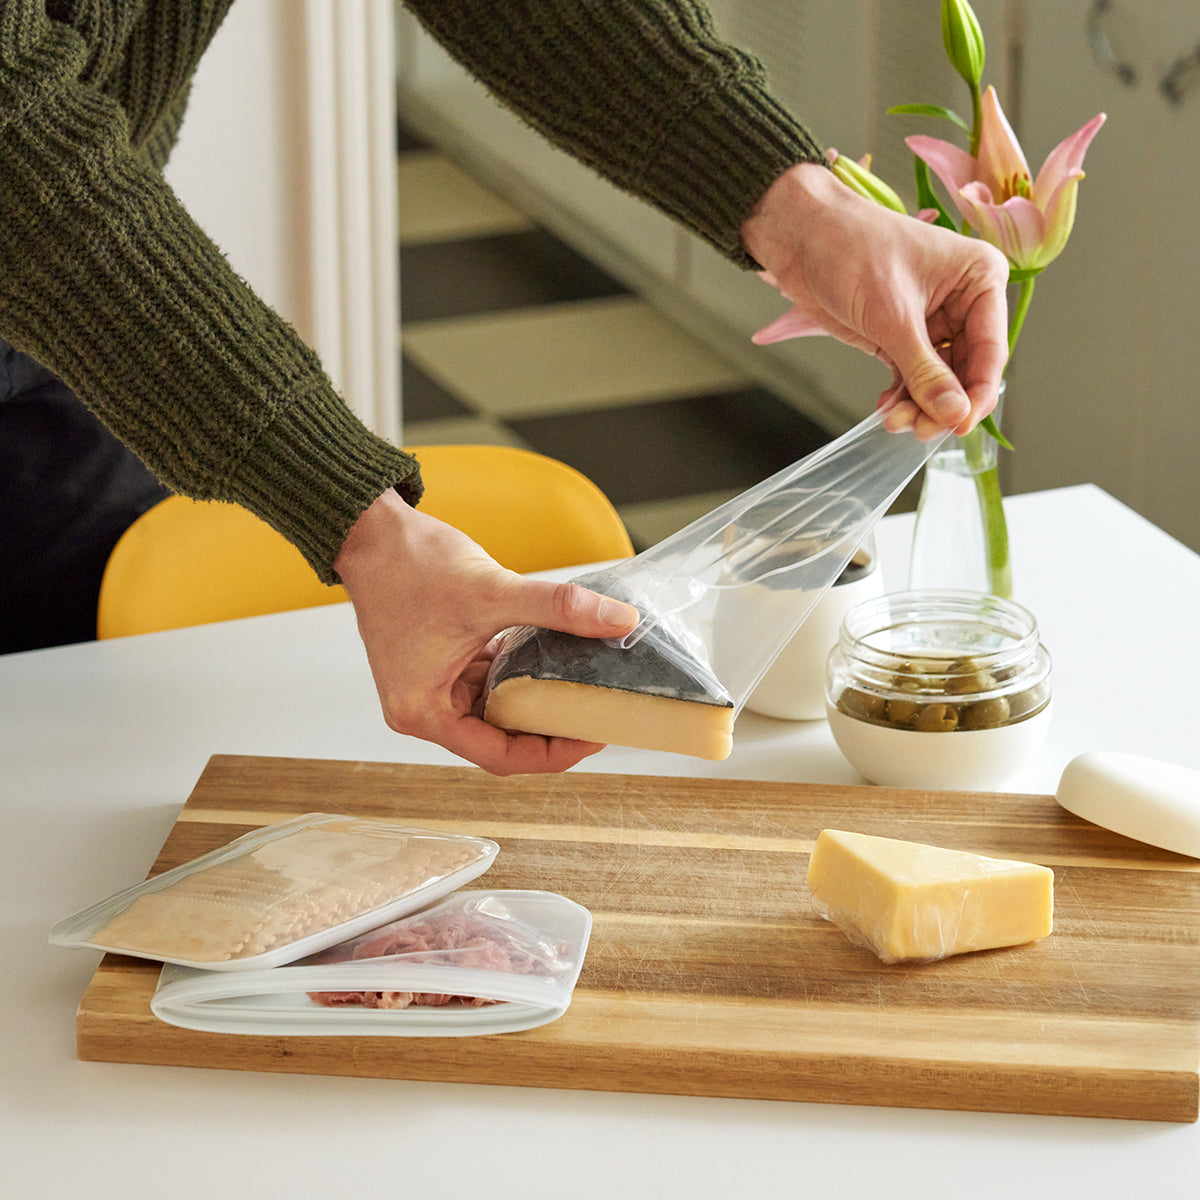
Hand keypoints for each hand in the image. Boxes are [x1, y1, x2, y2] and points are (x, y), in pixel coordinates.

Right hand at [333, 489, 638, 774]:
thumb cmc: (409, 565)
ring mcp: (432, 686)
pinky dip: (519, 675)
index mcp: (423, 711)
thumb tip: (619, 620)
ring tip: (583, 690)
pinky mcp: (441, 663)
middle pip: (498, 739)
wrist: (371, 531)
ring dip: (535, 701)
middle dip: (548, 729)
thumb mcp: (493, 591)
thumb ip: (559, 608)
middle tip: (595, 713)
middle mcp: (423, 708)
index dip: (551, 753)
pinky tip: (553, 661)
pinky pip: (488, 683)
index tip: (592, 736)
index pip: (499, 757)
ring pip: (496, 711)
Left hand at [741, 162, 1008, 440]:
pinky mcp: (900, 336)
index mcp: (980, 278)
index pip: (990, 348)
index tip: (961, 426)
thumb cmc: (852, 250)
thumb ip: (924, 370)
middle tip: (920, 430)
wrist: (802, 238)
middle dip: (943, 403)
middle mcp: (963, 301)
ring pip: (938, 379)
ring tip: (895, 421)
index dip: (978, 393)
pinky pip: (911, 377)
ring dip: (920, 405)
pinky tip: (887, 409)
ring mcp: (931, 321)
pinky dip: (902, 396)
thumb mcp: (892, 316)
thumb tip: (954, 413)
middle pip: (966, 370)